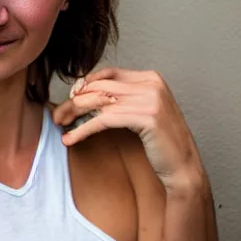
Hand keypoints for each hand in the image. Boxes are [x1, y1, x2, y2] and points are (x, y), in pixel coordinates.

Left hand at [52, 67, 203, 192]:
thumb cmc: (161, 143)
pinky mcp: (146, 117)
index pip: (109, 74)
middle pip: (101, 87)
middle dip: (75, 100)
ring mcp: (150, 99)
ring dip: (74, 113)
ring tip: (60, 124)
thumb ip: (124, 99)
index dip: (85, 84)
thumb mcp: (143, 112)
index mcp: (151, 78)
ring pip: (99, 102)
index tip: (70, 98)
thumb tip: (87, 93)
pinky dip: (83, 130)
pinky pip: (104, 120)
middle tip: (58, 115)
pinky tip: (71, 138)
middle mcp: (151, 84)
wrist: (182, 165)